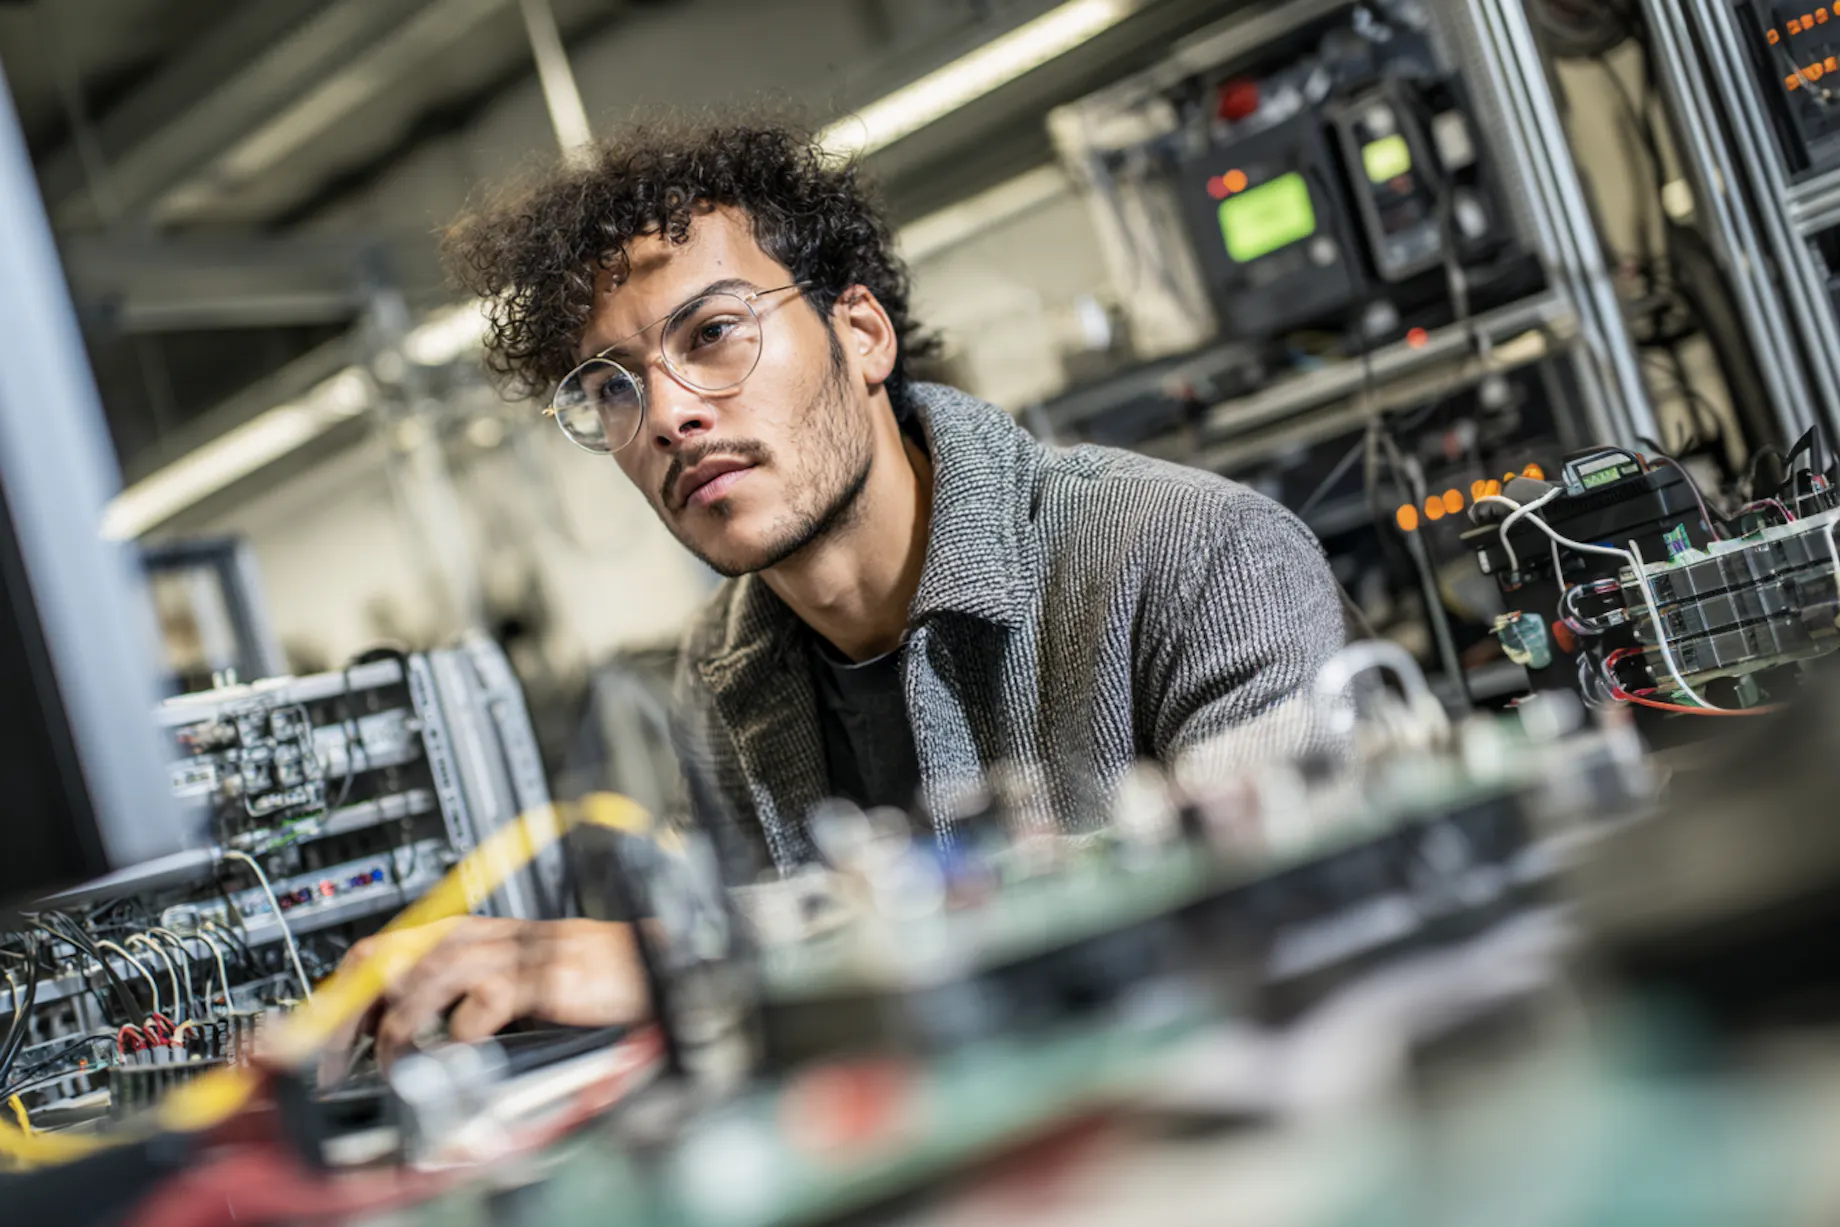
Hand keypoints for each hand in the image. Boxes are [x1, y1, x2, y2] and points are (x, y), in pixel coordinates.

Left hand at [317, 917, 650, 1083]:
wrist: (662, 965)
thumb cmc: (600, 980)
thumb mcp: (523, 984)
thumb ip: (473, 998)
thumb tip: (413, 1038)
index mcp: (480, 933)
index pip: (391, 947)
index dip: (346, 991)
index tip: (320, 1040)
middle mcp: (491, 935)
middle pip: (396, 951)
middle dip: (355, 1005)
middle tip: (336, 1058)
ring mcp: (518, 952)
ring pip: (429, 972)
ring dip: (402, 1022)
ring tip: (393, 1060)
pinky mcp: (547, 977)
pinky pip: (485, 999)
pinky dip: (463, 1029)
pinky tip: (461, 1050)